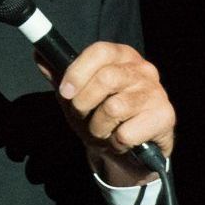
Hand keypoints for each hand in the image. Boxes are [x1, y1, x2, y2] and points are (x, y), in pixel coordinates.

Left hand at [39, 41, 175, 186]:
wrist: (127, 152)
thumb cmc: (102, 117)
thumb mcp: (77, 96)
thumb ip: (60, 76)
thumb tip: (39, 55)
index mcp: (122, 56)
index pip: (100, 51)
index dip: (78, 71)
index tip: (65, 92)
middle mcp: (143, 69)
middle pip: (106, 78)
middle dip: (85, 104)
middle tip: (85, 116)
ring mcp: (156, 91)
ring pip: (114, 108)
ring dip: (99, 127)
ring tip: (103, 131)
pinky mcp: (165, 116)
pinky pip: (128, 132)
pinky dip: (117, 142)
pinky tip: (122, 141)